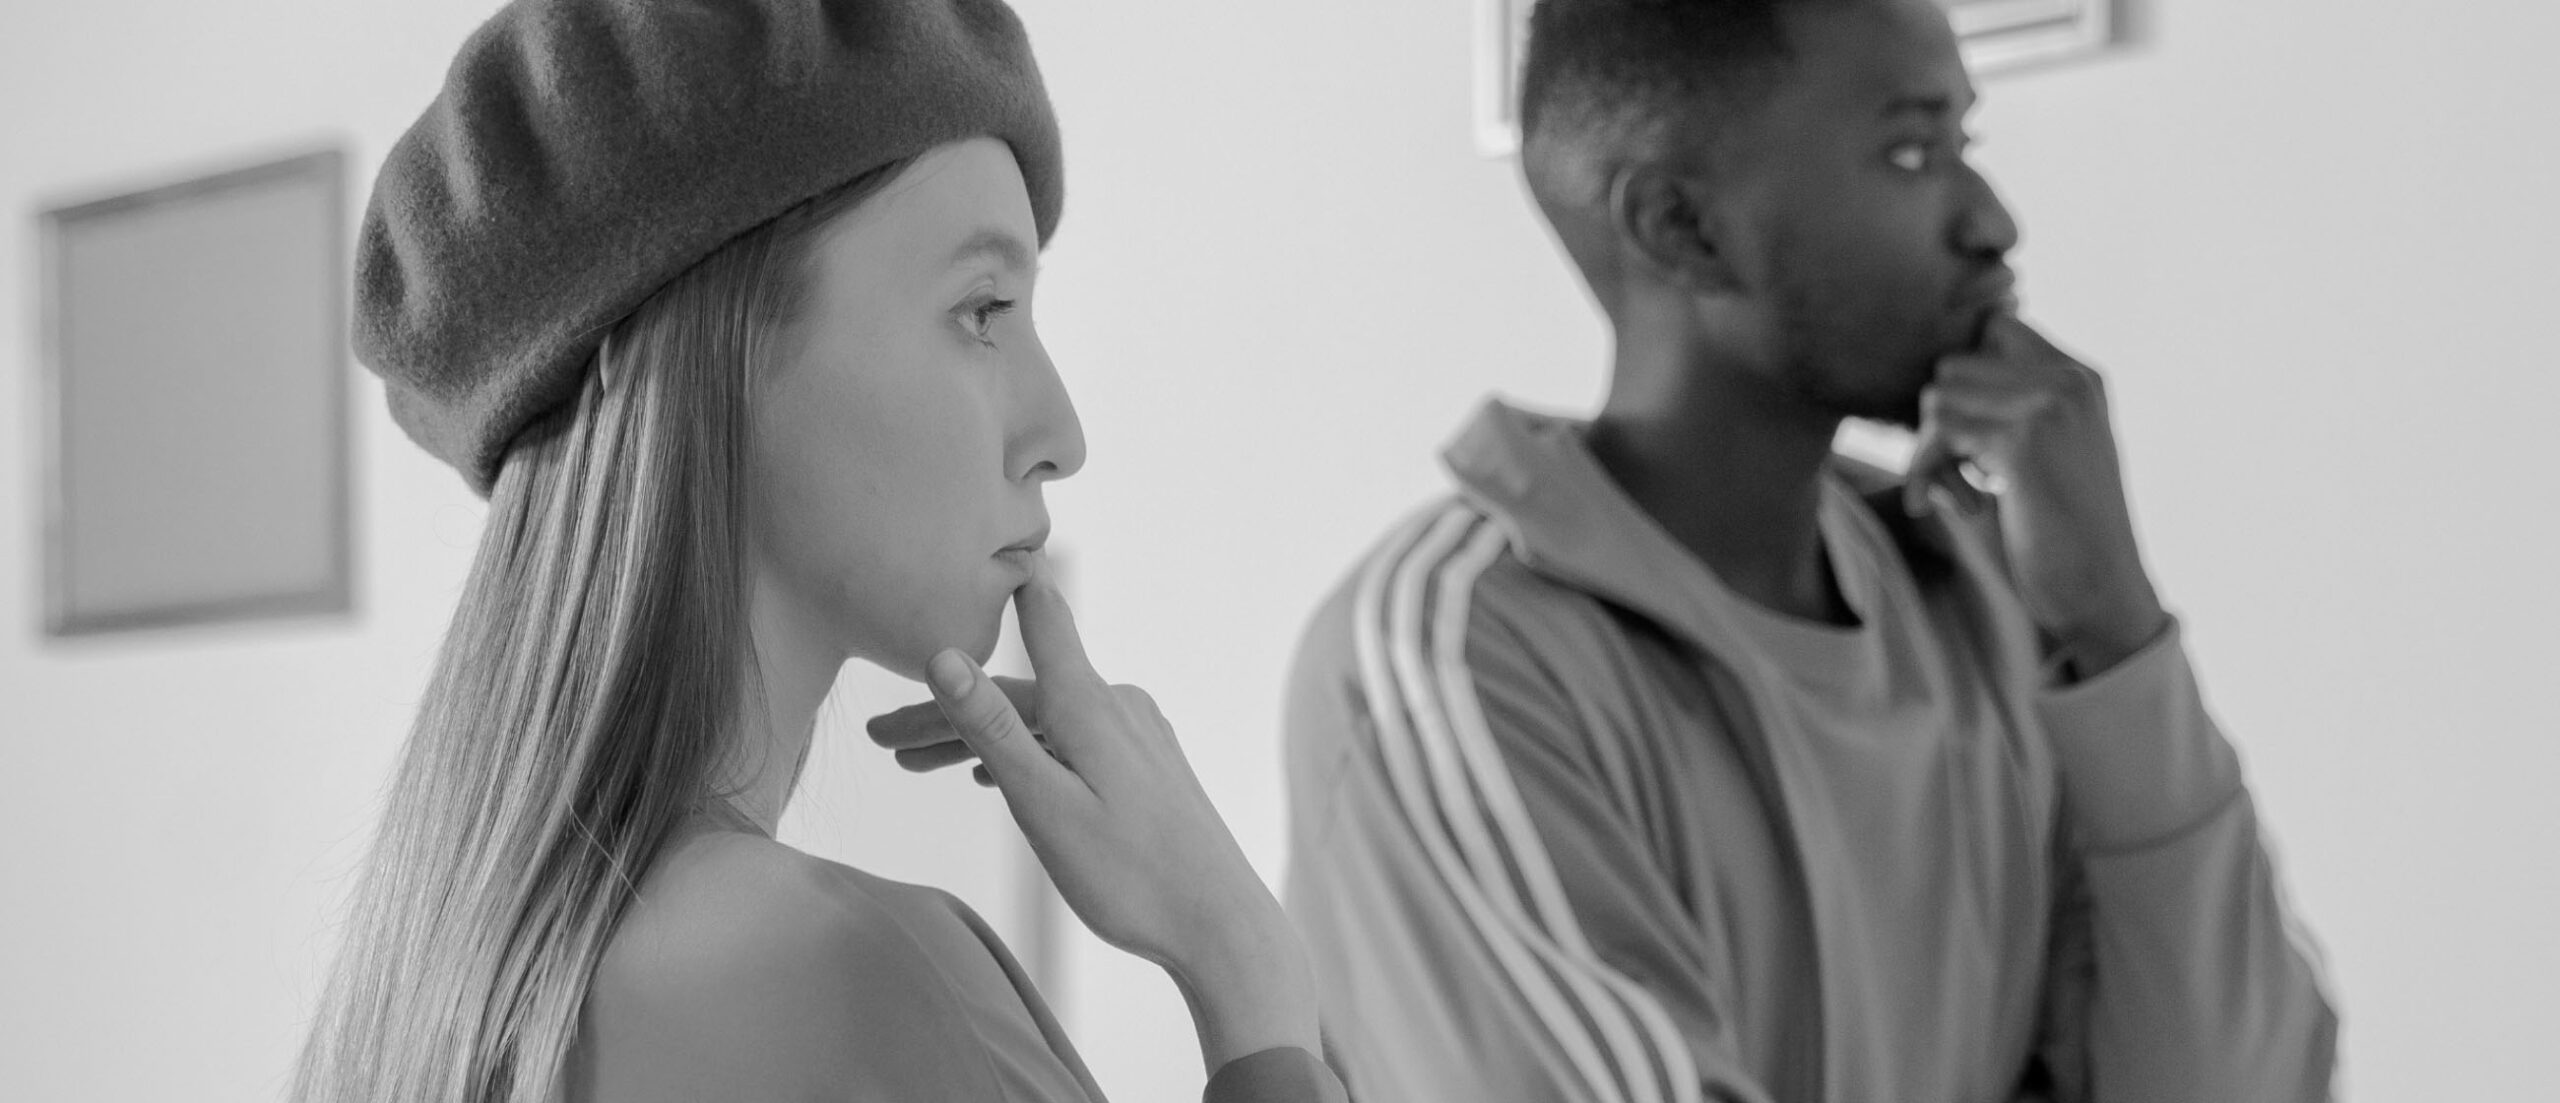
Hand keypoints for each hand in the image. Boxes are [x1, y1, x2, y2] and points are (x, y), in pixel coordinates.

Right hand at [889, 555, 1319, 1069]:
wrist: (1220, 924)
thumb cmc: (1130, 873)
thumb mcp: (1043, 804)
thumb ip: (993, 729)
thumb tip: (944, 654)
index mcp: (1090, 704)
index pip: (1040, 619)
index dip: (1004, 587)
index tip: (971, 556)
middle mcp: (1117, 705)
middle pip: (1018, 692)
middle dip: (945, 713)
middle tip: (875, 737)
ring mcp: (1138, 735)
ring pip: (1041, 723)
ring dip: (979, 740)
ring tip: (913, 765)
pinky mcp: (1149, 766)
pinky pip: (1070, 744)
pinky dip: (1025, 753)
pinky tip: (993, 776)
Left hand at [1904, 313, 2169, 675]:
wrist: (2103, 594)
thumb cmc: (2063, 536)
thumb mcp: (2041, 456)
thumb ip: (2002, 410)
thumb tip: (1931, 384)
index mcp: (2080, 378)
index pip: (1994, 328)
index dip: (1963, 381)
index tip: (1965, 438)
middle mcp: (2070, 379)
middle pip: (1954, 363)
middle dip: (1940, 422)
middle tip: (1957, 478)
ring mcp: (2050, 404)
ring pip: (1938, 394)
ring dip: (1931, 452)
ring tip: (1963, 497)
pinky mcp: (2025, 440)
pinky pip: (1938, 431)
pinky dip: (1926, 472)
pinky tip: (1959, 510)